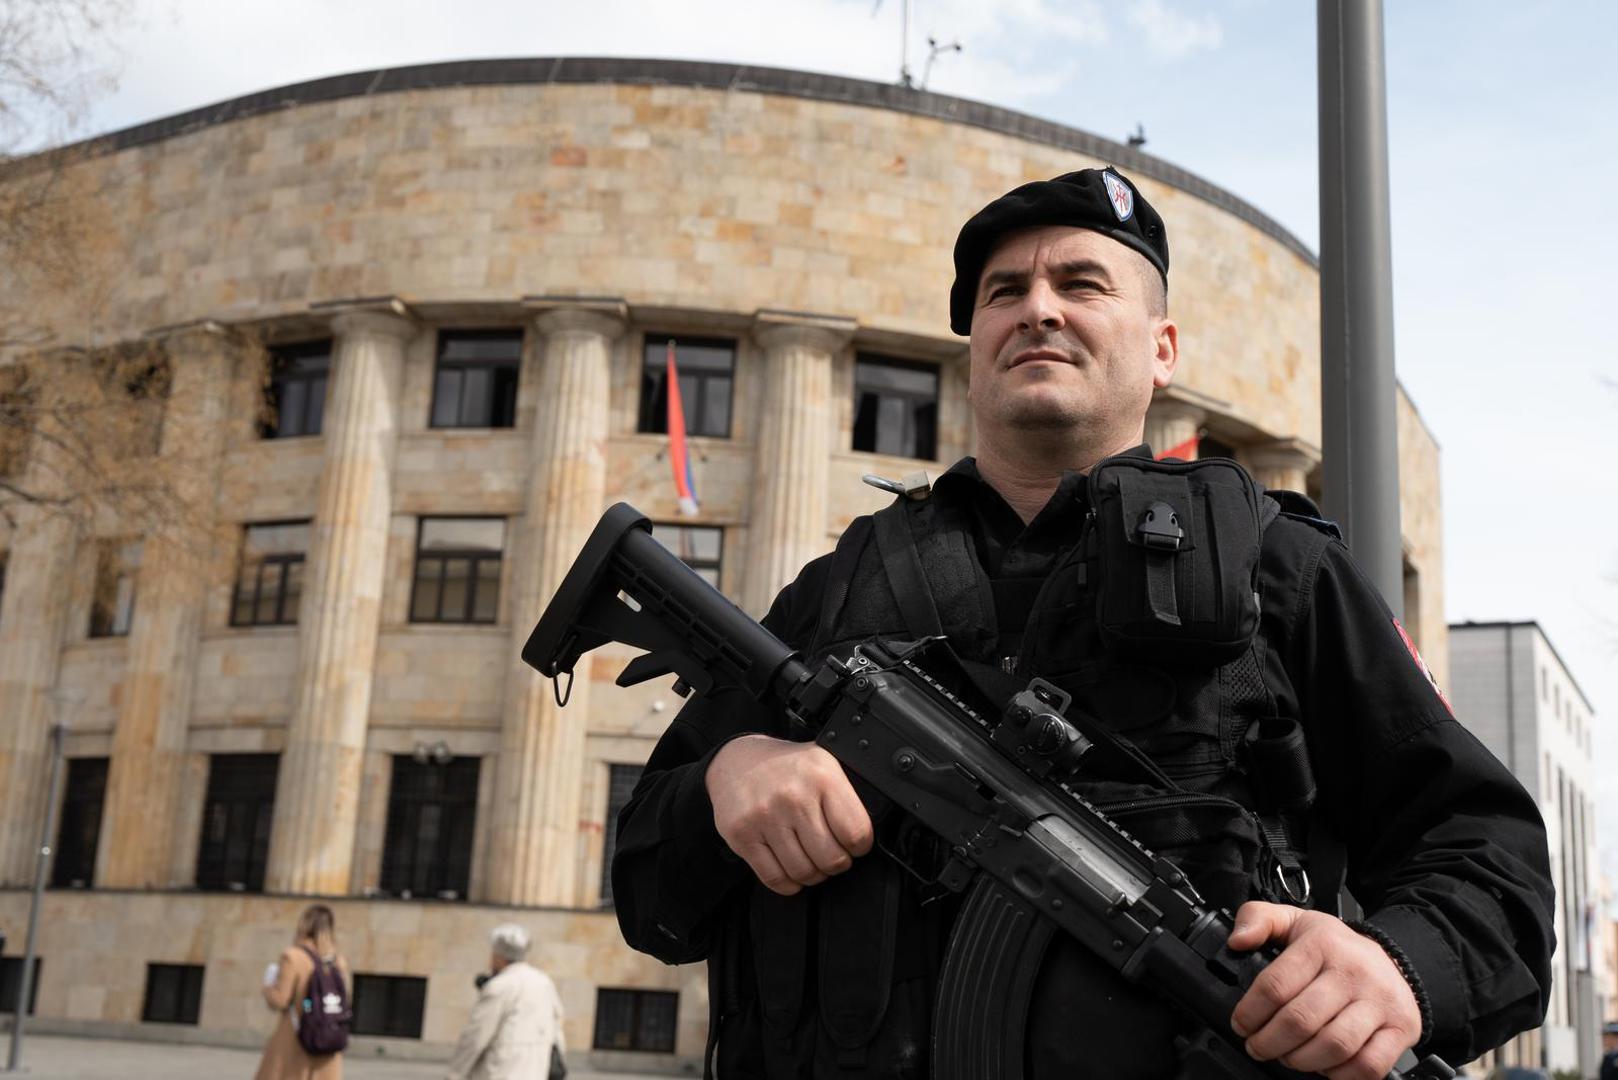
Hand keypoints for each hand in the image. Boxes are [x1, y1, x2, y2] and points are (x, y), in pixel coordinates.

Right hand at [705, 734, 873, 895]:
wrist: (736, 761)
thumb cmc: (785, 768)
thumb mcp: (823, 765)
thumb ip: (845, 795)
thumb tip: (867, 834)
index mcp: (822, 776)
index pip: (856, 833)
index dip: (859, 846)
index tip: (854, 845)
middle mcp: (793, 796)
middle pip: (830, 858)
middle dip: (836, 864)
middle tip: (832, 855)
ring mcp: (765, 817)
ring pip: (803, 872)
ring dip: (812, 875)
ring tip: (811, 861)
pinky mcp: (742, 835)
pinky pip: (774, 878)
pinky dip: (788, 883)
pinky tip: (791, 870)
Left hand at [1227, 901, 1421, 1079]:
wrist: (1393, 959)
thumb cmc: (1336, 948)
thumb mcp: (1293, 921)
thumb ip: (1257, 919)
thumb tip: (1238, 940)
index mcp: (1322, 944)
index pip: (1276, 985)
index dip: (1250, 1012)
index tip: (1241, 1024)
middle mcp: (1354, 971)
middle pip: (1301, 1020)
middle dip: (1269, 1042)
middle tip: (1258, 1046)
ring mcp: (1381, 1001)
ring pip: (1334, 1045)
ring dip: (1301, 1060)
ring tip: (1287, 1057)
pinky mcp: (1402, 1028)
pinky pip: (1370, 1065)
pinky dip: (1341, 1074)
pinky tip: (1325, 1066)